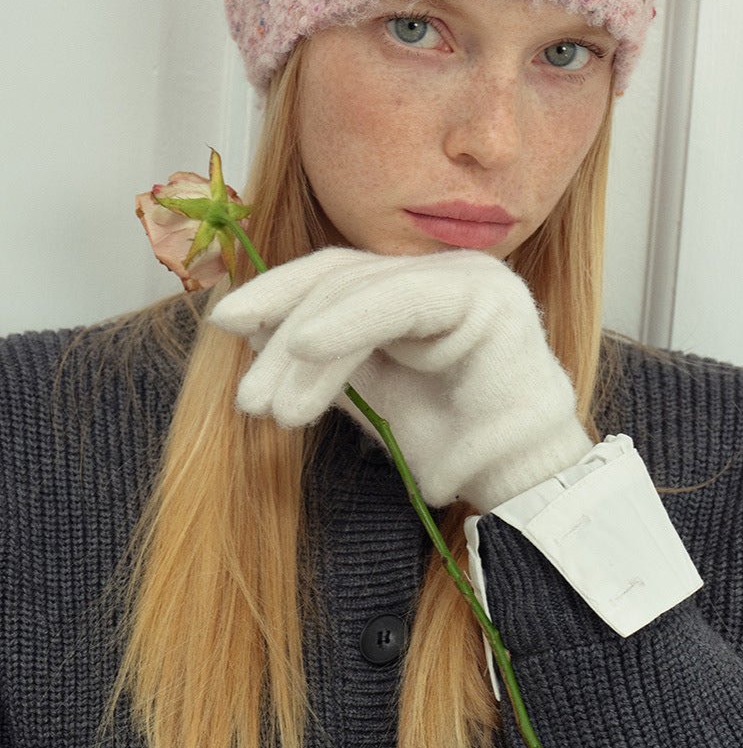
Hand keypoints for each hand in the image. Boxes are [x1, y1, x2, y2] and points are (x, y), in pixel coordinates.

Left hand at [209, 247, 591, 510]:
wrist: (512, 479)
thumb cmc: (444, 438)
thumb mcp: (364, 389)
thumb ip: (319, 356)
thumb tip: (253, 329)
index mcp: (417, 283)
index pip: (336, 273)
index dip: (276, 291)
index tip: (224, 324)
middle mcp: (442, 268)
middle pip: (341, 278)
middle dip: (282, 331)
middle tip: (248, 399)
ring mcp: (466, 274)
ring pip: (361, 290)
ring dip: (305, 349)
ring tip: (276, 409)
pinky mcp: (483, 293)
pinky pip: (400, 299)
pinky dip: (348, 321)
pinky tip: (306, 347)